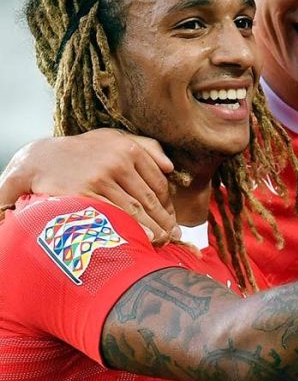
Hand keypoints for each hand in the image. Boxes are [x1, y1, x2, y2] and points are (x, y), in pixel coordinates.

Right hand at [0, 129, 176, 243]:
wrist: (40, 159)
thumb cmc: (84, 151)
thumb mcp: (114, 138)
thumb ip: (146, 147)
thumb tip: (171, 167)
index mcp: (128, 149)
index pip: (158, 183)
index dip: (168, 205)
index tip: (172, 220)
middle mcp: (117, 162)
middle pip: (149, 198)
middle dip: (164, 221)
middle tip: (173, 237)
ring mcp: (100, 178)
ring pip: (135, 209)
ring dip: (152, 229)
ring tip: (162, 242)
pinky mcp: (85, 193)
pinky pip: (114, 214)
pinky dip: (131, 228)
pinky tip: (142, 238)